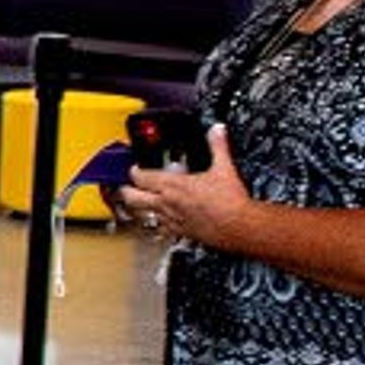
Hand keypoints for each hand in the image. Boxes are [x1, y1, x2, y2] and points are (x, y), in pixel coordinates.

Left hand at [123, 126, 249, 247]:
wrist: (240, 226)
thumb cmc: (230, 201)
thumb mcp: (224, 168)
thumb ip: (217, 146)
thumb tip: (217, 131)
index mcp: (172, 185)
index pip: (139, 176)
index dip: (134, 170)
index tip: (135, 167)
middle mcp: (166, 203)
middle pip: (130, 198)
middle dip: (125, 190)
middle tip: (126, 186)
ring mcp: (170, 219)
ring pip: (140, 215)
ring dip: (136, 208)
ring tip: (137, 202)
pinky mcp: (179, 233)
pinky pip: (159, 229)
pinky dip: (156, 223)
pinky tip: (160, 220)